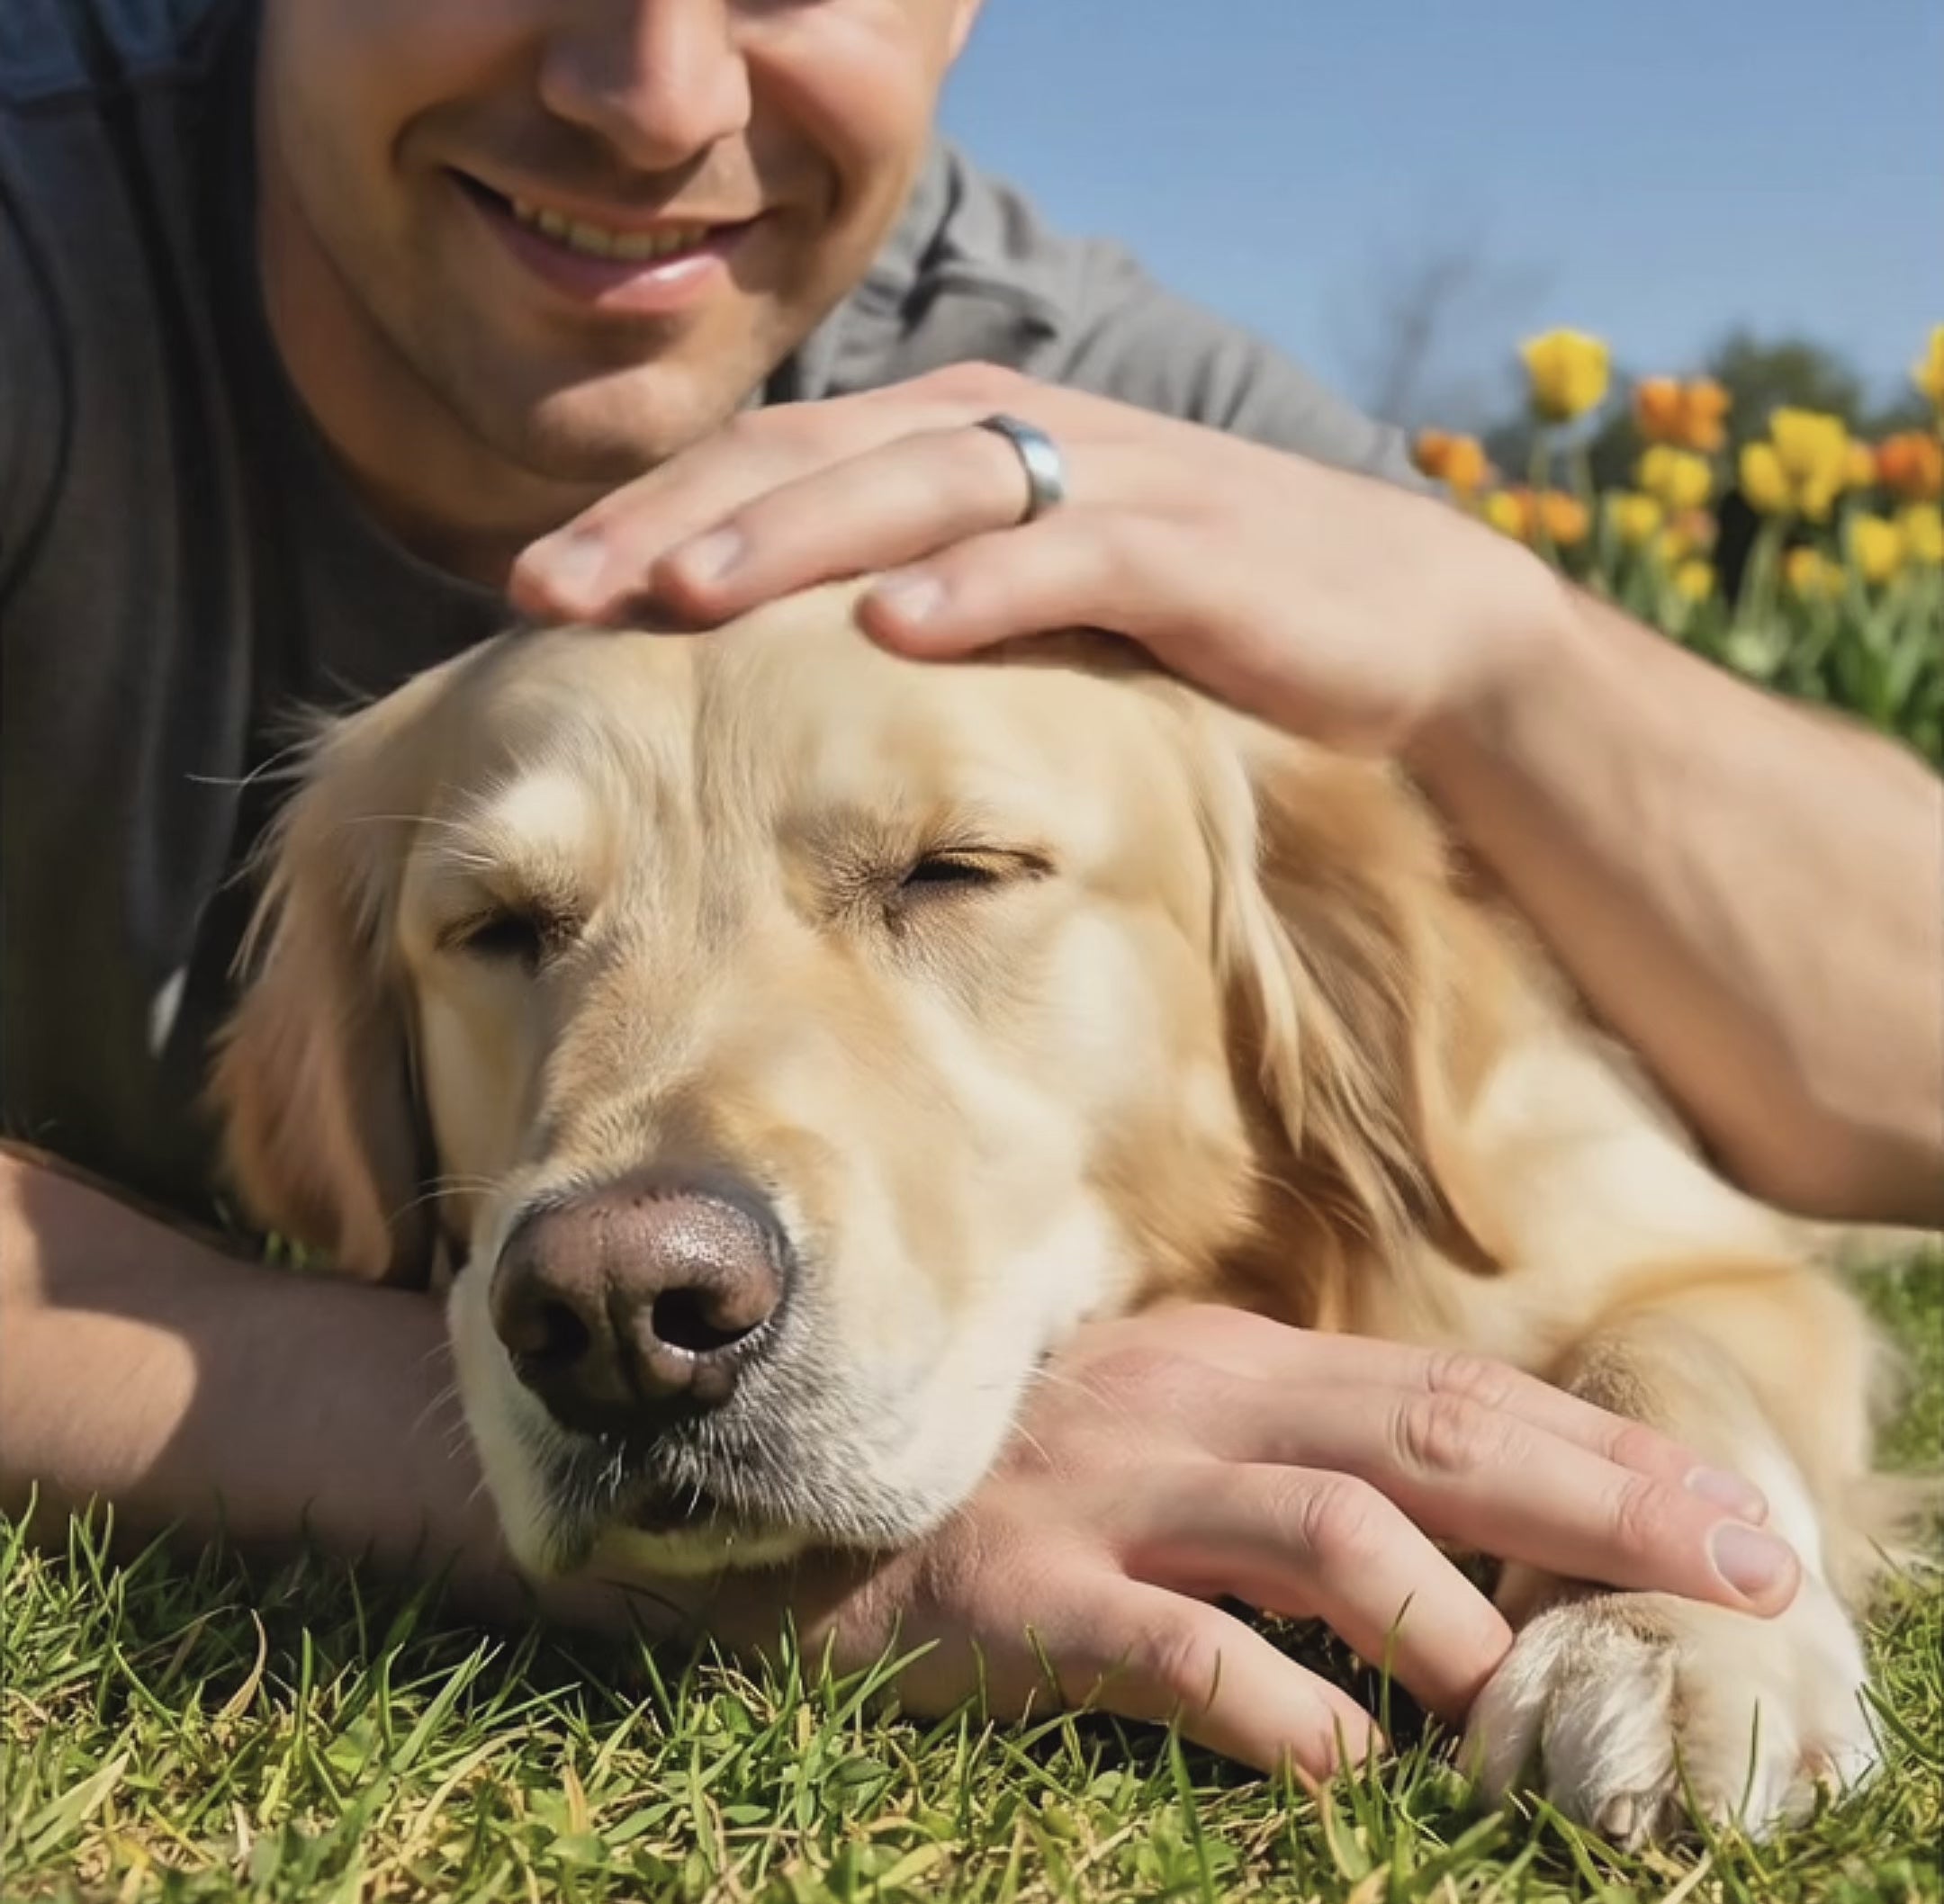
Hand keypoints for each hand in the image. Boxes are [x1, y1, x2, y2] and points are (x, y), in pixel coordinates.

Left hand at [510, 362, 1559, 758]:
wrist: (1401, 618)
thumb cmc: (1189, 620)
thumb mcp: (1028, 597)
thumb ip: (915, 596)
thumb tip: (771, 671)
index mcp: (955, 439)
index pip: (770, 462)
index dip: (646, 515)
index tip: (529, 592)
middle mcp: (1010, 435)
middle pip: (810, 459)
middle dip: (670, 523)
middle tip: (544, 594)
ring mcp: (1102, 482)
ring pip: (916, 488)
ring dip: (789, 542)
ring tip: (676, 599)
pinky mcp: (1190, 551)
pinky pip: (1069, 559)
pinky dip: (980, 590)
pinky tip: (892, 632)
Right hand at [675, 1304, 1794, 1784]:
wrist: (802, 1507)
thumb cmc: (1019, 1495)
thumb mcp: (1175, 1453)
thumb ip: (1307, 1481)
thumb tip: (1493, 1559)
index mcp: (1232, 1367)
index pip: (1454, 1394)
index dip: (1608, 1453)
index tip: (1743, 1517)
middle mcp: (1182, 1405)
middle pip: (1426, 1432)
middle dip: (1601, 1499)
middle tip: (1746, 1572)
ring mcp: (1098, 1491)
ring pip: (1310, 1523)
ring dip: (1440, 1609)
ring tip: (1515, 1698)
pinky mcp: (1015, 1591)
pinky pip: (1161, 1643)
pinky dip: (1264, 1700)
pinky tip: (1337, 1760)